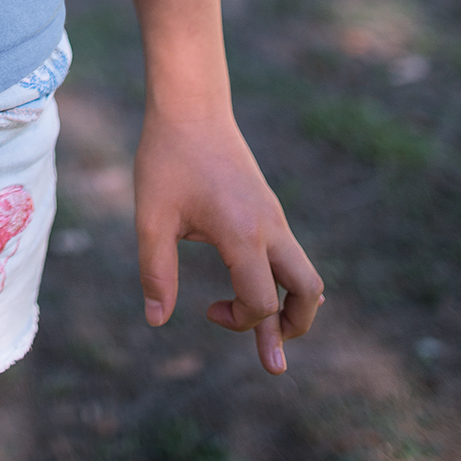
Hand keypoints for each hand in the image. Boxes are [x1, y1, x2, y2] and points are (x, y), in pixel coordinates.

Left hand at [133, 110, 323, 374]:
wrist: (190, 104)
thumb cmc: (167, 158)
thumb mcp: (152, 217)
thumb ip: (155, 272)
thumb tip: (156, 321)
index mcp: (243, 234)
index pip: (260, 301)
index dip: (240, 321)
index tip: (206, 311)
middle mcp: (270, 227)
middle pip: (309, 292)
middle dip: (293, 327)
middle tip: (272, 356)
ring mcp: (274, 215)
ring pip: (306, 273)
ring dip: (292, 304)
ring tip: (271, 329)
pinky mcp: (268, 206)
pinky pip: (290, 252)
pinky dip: (282, 279)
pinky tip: (263, 285)